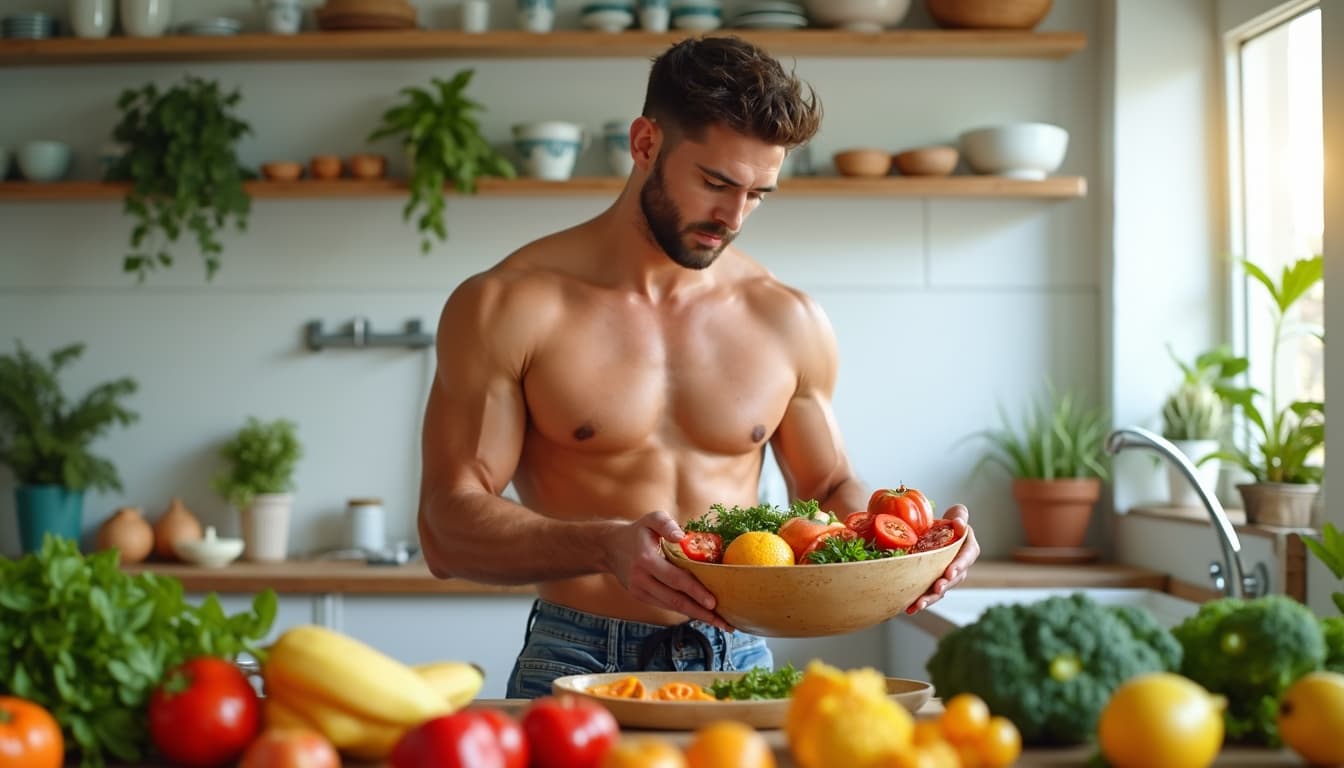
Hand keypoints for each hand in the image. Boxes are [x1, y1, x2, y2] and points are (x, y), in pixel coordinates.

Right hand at [603, 511, 733, 630]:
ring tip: (719, 623)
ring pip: (671, 606)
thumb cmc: (638, 531)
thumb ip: (666, 524)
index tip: (713, 602)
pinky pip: (665, 605)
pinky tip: (702, 614)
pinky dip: (684, 610)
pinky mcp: (641, 596)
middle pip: (675, 599)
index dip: (695, 591)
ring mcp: (640, 590)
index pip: (675, 578)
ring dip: (696, 615)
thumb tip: (682, 536)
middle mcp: (641, 578)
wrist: (610, 546)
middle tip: (724, 622)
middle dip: (700, 612)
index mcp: (646, 559)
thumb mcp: (651, 519)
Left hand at [906, 504, 978, 614]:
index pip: (968, 556)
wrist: (934, 532)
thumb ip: (960, 516)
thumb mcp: (956, 515)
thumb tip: (959, 524)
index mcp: (968, 548)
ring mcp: (947, 577)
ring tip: (919, 603)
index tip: (950, 572)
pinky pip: (929, 594)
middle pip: (955, 578)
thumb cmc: (947, 522)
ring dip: (931, 598)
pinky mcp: (935, 584)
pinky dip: (920, 602)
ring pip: (942, 590)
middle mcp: (960, 565)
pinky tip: (909, 608)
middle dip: (945, 585)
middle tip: (937, 588)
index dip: (960, 565)